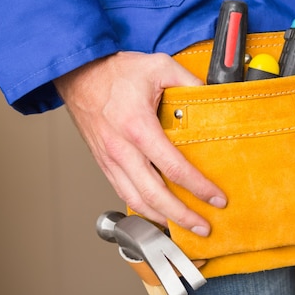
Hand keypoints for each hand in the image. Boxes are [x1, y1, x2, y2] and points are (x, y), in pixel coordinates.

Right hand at [54, 51, 226, 235]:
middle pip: (155, 196)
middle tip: (204, 227)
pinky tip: (159, 214)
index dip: (199, 188)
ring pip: (137, 201)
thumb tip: (212, 95)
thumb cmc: (114, 72)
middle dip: (182, 216)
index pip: (174, 168)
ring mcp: (111, 160)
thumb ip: (188, 80)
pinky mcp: (105, 164)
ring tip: (184, 228)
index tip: (216, 198)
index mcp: (138, 127)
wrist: (78, 75)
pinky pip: (124, 194)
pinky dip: (143, 210)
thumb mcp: (158, 66)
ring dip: (162, 219)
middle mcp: (122, 149)